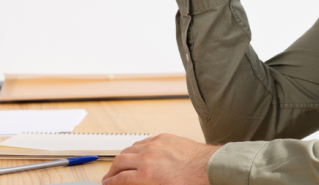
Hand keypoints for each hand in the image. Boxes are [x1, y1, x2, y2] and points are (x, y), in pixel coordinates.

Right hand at [102, 134, 218, 184]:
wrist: (211, 168)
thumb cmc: (192, 182)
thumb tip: (135, 184)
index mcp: (146, 175)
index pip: (120, 179)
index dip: (111, 183)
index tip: (108, 184)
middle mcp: (148, 158)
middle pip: (120, 162)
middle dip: (112, 170)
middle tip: (110, 176)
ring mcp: (155, 145)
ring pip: (130, 149)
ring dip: (122, 158)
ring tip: (120, 164)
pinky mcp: (164, 138)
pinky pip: (143, 141)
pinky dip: (136, 148)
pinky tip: (137, 152)